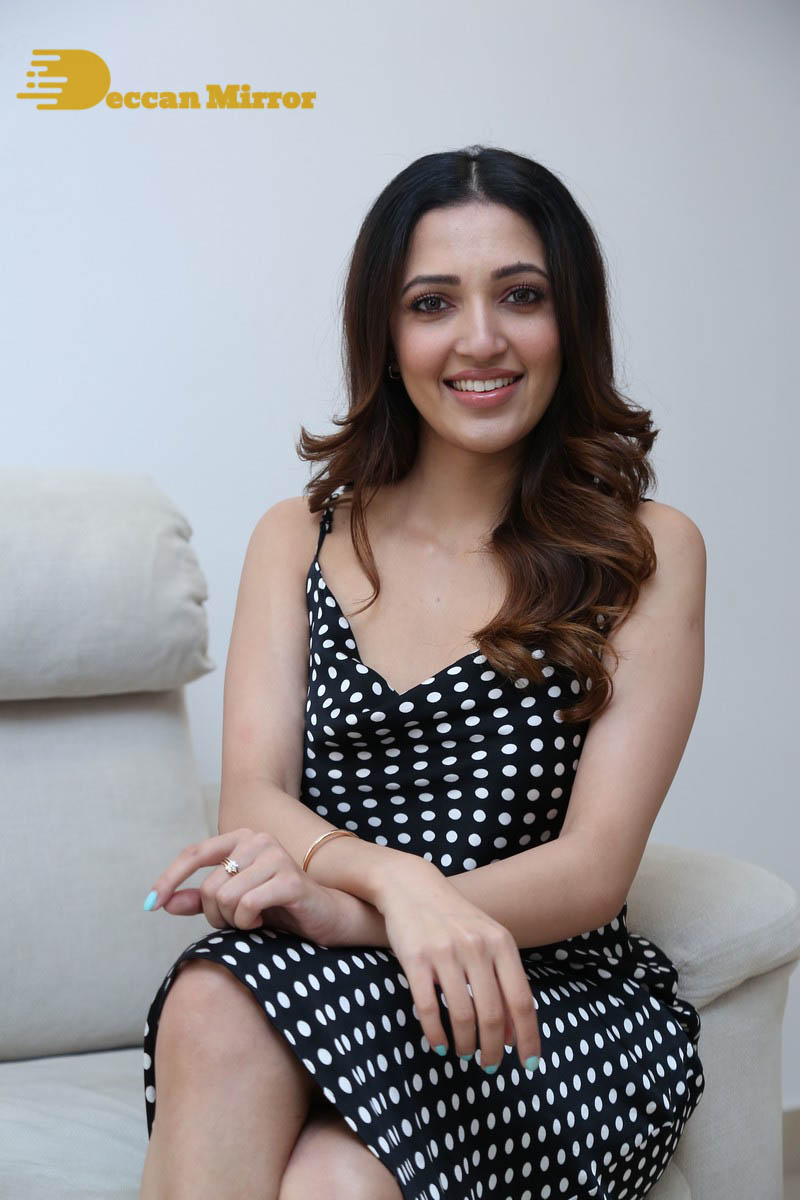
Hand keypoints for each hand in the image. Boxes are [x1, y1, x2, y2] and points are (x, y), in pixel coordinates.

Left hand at [144, 827, 346, 943]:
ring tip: (251, 922)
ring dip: (233, 922)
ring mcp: (276, 856)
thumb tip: (164, 902)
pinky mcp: (289, 879)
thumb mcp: (235, 903)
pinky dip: (247, 923)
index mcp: (242, 838)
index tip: (150, 904)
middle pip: (208, 887)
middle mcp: (258, 840)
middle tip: (235, 923)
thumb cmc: (280, 907)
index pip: (194, 854)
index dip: (169, 879)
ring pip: (225, 898)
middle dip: (215, 916)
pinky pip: (246, 906)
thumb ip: (202, 900)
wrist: (328, 916)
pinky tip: (263, 923)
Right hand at [375, 860, 540, 1072]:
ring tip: (464, 1053)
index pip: (522, 1001)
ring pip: (463, 1015)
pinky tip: (440, 1044)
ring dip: (465, 1044)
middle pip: (493, 1014)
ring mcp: (445, 952)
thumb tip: (516, 1033)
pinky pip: (429, 1007)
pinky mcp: (415, 958)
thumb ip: (504, 979)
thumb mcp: (488, 940)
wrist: (411, 886)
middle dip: (494, 1048)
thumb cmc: (454, 919)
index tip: (529, 1066)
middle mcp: (476, 947)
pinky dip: (436, 1033)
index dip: (528, 1038)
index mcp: (501, 943)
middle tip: (490, 1065)